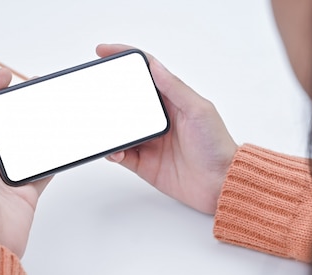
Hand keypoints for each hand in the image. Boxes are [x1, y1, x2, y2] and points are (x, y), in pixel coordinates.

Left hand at [0, 69, 51, 256]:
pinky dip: (50, 157)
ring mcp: (7, 176)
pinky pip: (42, 168)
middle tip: (29, 88)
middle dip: (14, 106)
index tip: (4, 76)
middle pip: (3, 126)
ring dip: (34, 127)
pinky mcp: (26, 190)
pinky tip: (58, 144)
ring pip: (24, 144)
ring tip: (45, 109)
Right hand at [96, 44, 237, 214]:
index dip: (125, 59)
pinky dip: (113, 151)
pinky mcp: (144, 163)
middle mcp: (159, 118)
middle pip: (126, 99)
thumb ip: (175, 88)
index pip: (146, 72)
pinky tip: (114, 151)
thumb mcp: (199, 111)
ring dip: (107, 126)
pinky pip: (120, 154)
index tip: (103, 51)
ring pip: (119, 128)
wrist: (220, 185)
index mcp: (173, 100)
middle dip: (107, 92)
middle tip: (91, 88)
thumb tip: (155, 66)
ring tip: (100, 124)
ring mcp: (149, 141)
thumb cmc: (217, 147)